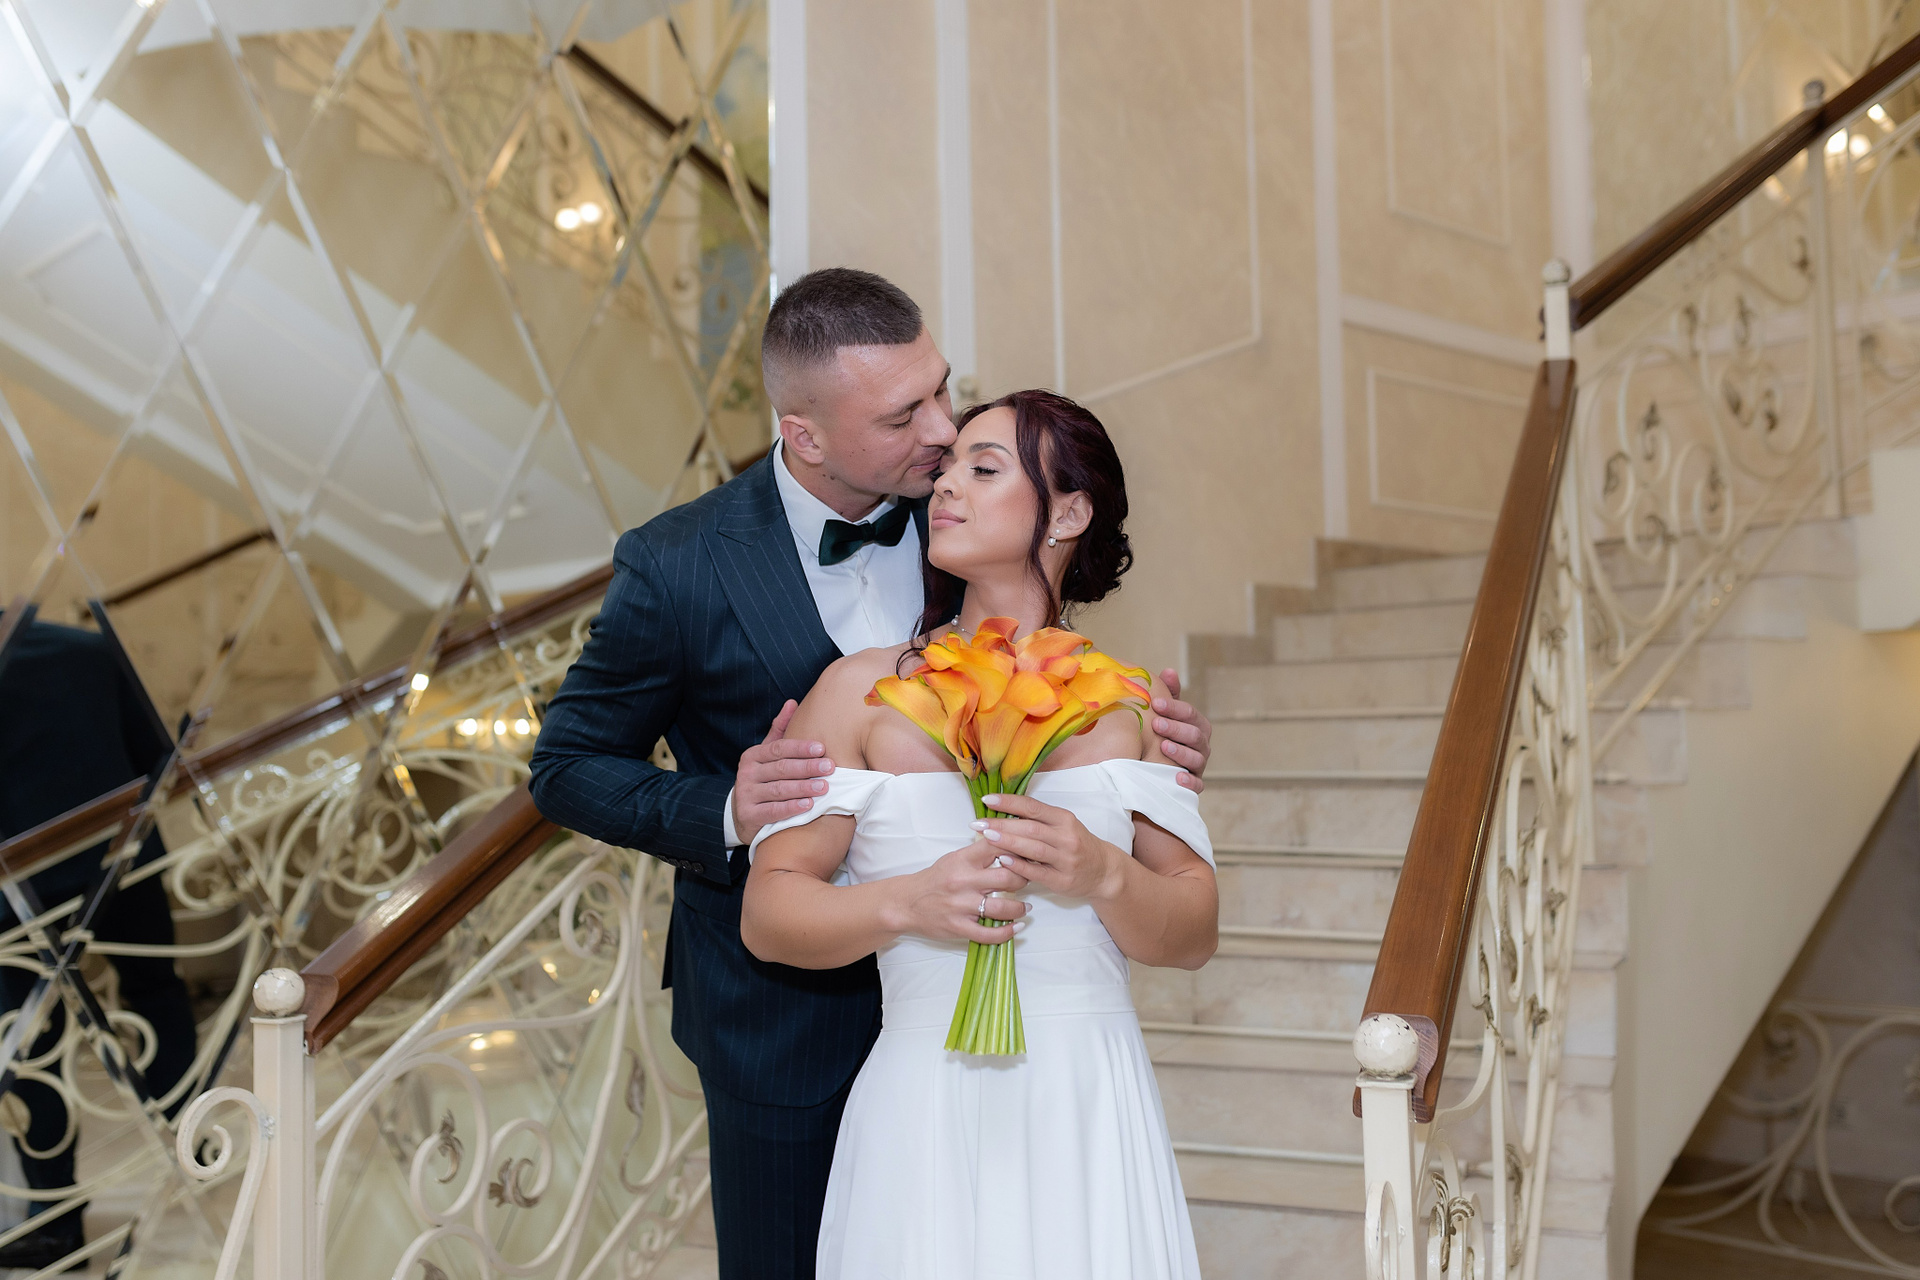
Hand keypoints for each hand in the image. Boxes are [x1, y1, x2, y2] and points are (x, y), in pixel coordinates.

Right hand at [732, 701, 834, 846]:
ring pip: (778, 790)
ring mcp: (746, 795)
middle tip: (830, 767)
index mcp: (753, 756)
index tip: (821, 748)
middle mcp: (747, 773)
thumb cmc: (763, 779)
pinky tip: (808, 805)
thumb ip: (779, 731)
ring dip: (803, 788)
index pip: (778, 749)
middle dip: (807, 767)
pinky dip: (791, 808)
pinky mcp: (749, 815)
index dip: (800, 748)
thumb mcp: (767, 754)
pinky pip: (773, 811)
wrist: (742, 813)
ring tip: (823, 787)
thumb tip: (792, 702)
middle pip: (781, 768)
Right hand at [883, 839, 1030, 942]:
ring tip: (1026, 907)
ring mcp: (961, 906)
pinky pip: (989, 933)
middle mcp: (962, 881)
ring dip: (1020, 908)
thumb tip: (1011, 845)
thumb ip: (980, 853)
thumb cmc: (935, 879)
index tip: (1030, 852)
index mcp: (962, 859)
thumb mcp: (955, 858)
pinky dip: (1008, 932)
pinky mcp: (958, 927)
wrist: (906, 903)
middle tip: (1029, 880)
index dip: (1018, 848)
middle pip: (1007, 878)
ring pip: (1003, 907)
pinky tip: (1016, 927)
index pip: (997, 846)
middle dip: (1024, 879)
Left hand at [974, 793, 1125, 901]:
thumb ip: (1038, 820)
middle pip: (1030, 827)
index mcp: (1064, 819)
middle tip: (977, 822)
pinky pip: (1037, 872)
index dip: (1009, 802)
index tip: (987, 800)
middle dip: (1001, 823)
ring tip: (985, 836)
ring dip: (1008, 842)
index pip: (1033, 807)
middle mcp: (1066, 837)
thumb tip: (1002, 812)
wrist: (1104, 871)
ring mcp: (1066, 859)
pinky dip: (1018, 865)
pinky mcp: (1062, 880)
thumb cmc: (1076, 845)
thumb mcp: (1063, 826)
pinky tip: (1002, 860)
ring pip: (1033, 848)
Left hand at [1152, 668, 1211, 793]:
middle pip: (1194, 735)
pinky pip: (1197, 785)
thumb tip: (1169, 671)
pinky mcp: (1195, 783)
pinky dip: (1190, 782)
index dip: (1175, 708)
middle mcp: (1202, 745)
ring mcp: (1199, 764)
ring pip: (1196, 758)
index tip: (1156, 703)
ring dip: (1181, 752)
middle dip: (1176, 728)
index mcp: (1197, 725)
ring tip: (1164, 747)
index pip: (1190, 714)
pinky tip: (1178, 777)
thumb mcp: (1166, 713)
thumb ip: (1169, 694)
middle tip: (1156, 723)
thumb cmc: (1163, 733)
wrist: (1159, 763)